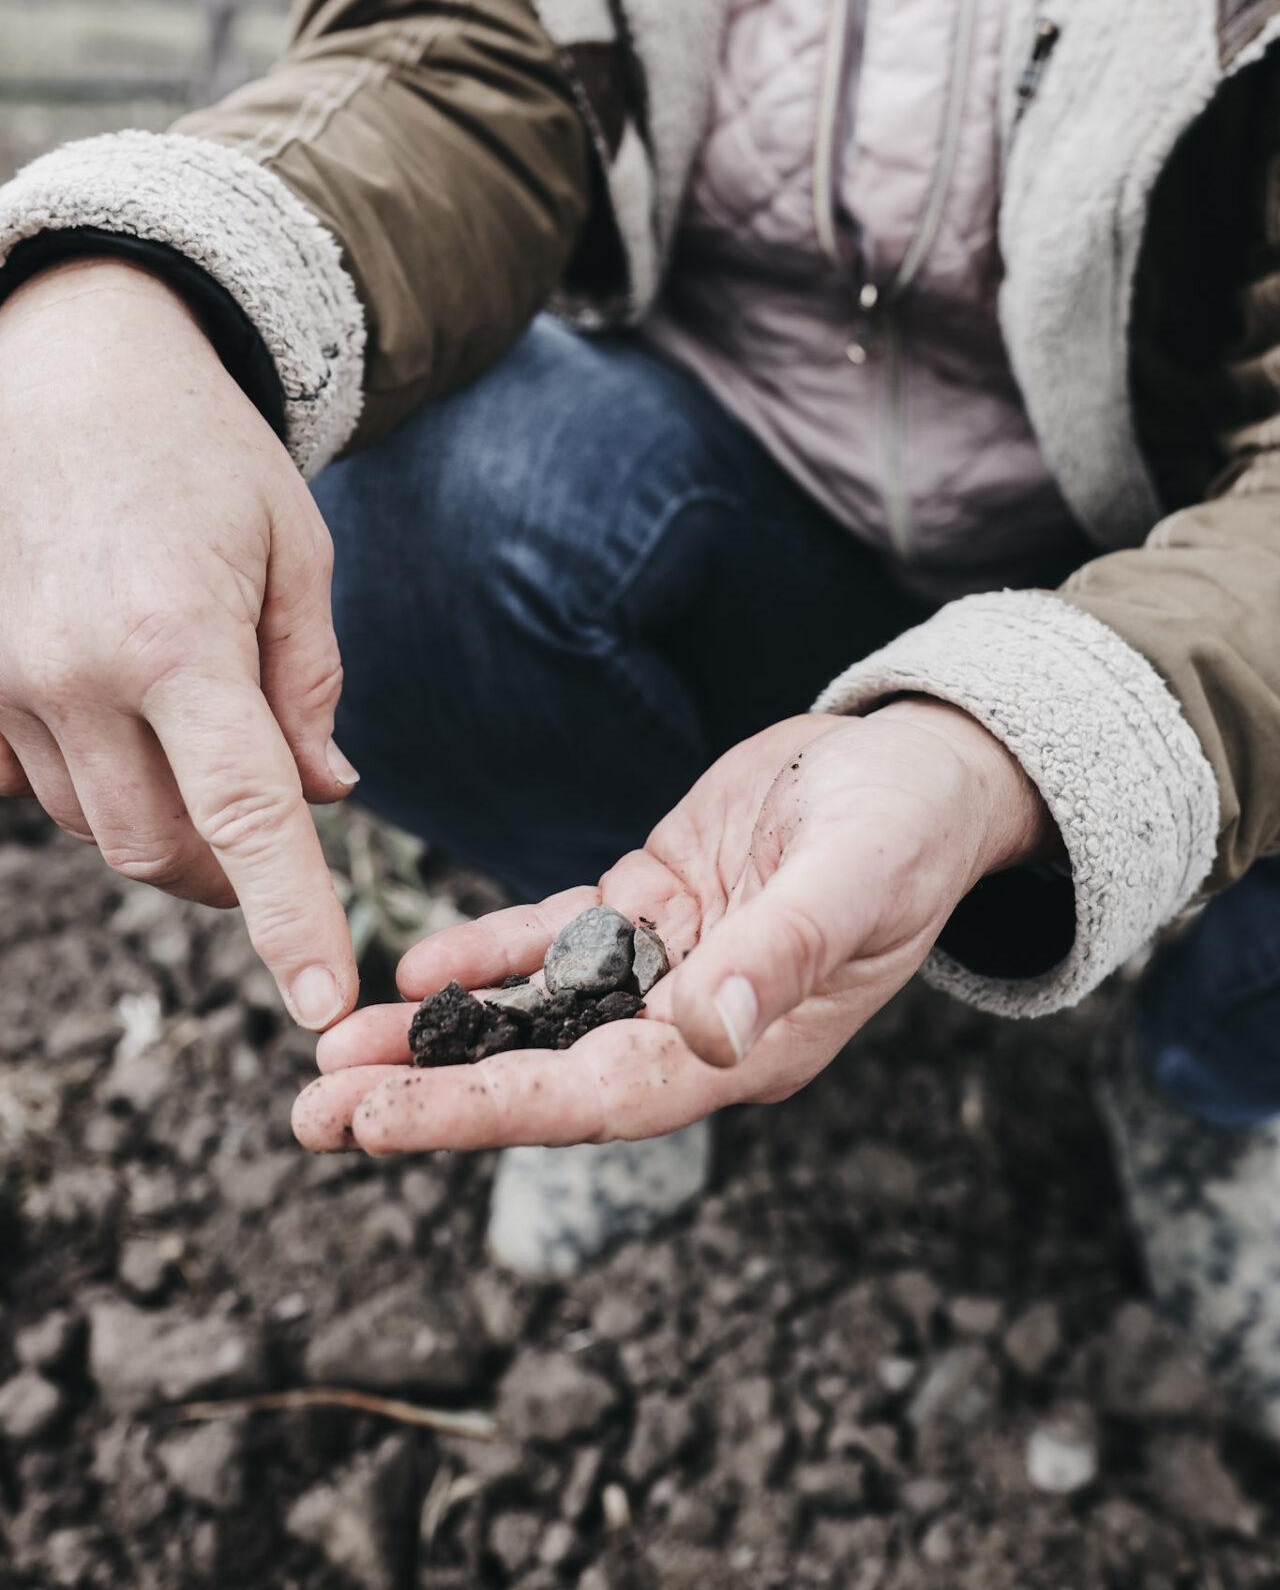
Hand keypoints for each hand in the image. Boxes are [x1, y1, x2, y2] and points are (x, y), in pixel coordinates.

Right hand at [0, 259, 358, 1028]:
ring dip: (159, 818)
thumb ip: (308, 683)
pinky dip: (85, 779)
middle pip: (156, 847)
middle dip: (225, 868)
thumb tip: (326, 796)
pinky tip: (118, 720)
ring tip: (196, 740)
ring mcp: (3, 674)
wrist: (69, 360)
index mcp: (179, 638)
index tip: (323, 1002)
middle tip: (269, 826)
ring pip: (91, 821)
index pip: (247, 815)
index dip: (289, 919)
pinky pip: (21, 782)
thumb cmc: (203, 450)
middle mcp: (74, 671)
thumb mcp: (294, 551)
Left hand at [293, 699, 1053, 1150]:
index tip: (380, 1120)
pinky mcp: (652, 906)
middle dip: (429, 1095)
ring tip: (329, 1052)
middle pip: (545, 1075)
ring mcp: (668, 967)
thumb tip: (708, 1030)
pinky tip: (417, 970)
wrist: (918, 768)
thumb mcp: (854, 879)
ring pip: (535, 1015)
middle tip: (311, 1113)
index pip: (597, 1097)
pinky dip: (489, 956)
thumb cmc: (908, 829)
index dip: (485, 1111)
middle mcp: (695, 1026)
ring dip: (436, 1037)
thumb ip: (782, 953)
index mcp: (748, 1047)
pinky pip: (555, 941)